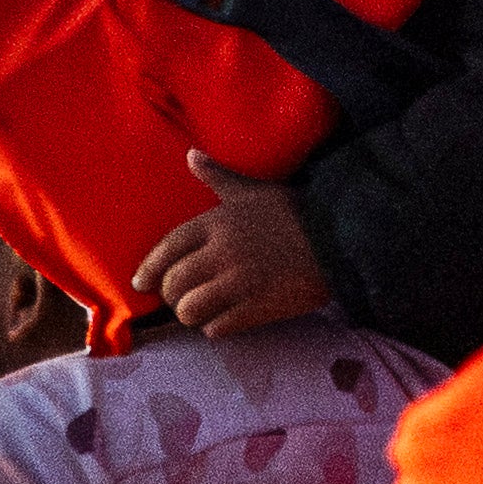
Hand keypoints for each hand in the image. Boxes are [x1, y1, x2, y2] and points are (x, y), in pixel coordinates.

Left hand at [131, 153, 334, 335]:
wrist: (340, 240)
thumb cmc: (296, 213)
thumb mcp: (254, 191)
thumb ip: (219, 178)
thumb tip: (192, 155)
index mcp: (215, 224)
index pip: (167, 249)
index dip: (149, 269)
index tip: (141, 284)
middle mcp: (221, 253)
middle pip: (174, 283)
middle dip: (172, 296)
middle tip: (180, 300)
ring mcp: (238, 282)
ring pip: (190, 309)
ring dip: (192, 314)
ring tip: (201, 314)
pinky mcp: (257, 307)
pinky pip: (218, 326)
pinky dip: (216, 328)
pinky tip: (224, 322)